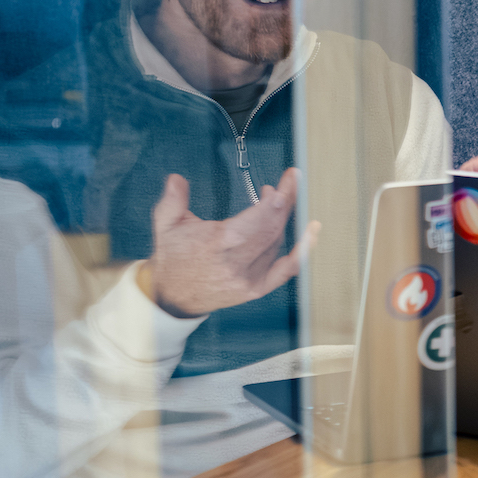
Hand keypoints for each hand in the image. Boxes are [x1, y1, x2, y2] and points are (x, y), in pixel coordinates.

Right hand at [138, 168, 319, 317]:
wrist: (173, 297)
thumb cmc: (173, 259)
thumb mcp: (166, 225)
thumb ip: (173, 200)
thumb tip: (178, 180)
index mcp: (218, 244)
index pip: (259, 218)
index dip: (279, 198)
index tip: (289, 180)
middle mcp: (237, 263)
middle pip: (273, 228)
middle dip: (285, 202)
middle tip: (288, 184)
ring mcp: (249, 279)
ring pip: (277, 243)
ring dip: (282, 219)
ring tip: (278, 201)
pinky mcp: (257, 289)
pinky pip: (287, 269)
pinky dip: (302, 251)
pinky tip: (311, 233)